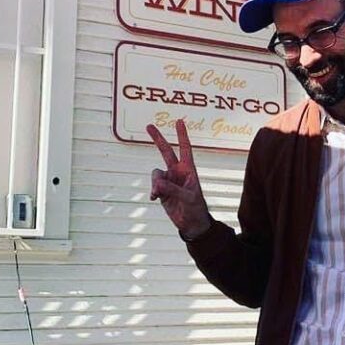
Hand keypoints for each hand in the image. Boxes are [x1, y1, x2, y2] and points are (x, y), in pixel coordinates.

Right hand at [147, 119, 211, 239]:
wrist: (191, 223)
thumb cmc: (195, 208)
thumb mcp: (187, 198)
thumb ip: (172, 189)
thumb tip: (156, 183)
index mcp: (189, 170)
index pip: (185, 148)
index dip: (182, 135)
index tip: (179, 121)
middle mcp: (178, 172)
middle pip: (166, 151)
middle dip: (158, 138)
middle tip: (149, 125)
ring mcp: (169, 180)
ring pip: (156, 173)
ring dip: (156, 183)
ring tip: (159, 194)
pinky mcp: (162, 190)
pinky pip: (153, 186)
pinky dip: (153, 191)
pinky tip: (154, 198)